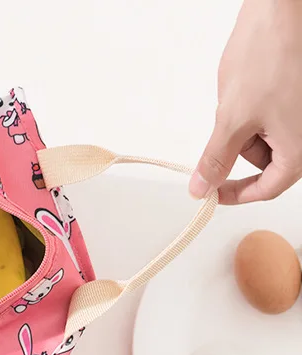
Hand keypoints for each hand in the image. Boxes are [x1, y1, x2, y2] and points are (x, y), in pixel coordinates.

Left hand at [190, 0, 301, 204]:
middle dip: (243, 145)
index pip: (268, 188)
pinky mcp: (301, 96)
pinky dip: (259, 107)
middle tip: (233, 117)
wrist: (285, 6)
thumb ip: (217, 159)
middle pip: (269, 161)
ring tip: (249, 92)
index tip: (212, 193)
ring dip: (249, 123)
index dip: (236, 194)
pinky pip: (277, 114)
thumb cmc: (270, 54)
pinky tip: (256, 83)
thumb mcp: (232, 118)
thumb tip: (203, 188)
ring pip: (270, 136)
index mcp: (301, 149)